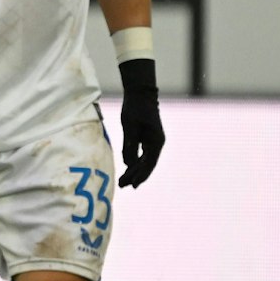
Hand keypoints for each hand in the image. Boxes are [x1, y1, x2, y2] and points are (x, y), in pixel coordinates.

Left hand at [116, 58, 163, 187]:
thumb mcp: (130, 126)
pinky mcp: (146, 139)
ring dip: (134, 171)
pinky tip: (127, 170)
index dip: (141, 175)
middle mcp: (156, 143)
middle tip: (123, 186)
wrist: (140, 94)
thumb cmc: (135, 108)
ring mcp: (152, 142)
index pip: (149, 163)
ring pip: (143, 161)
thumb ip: (130, 144)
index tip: (133, 185)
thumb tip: (128, 163)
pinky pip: (141, 155)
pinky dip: (134, 163)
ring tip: (122, 183)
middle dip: (135, 176)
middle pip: (146, 164)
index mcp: (156, 141)